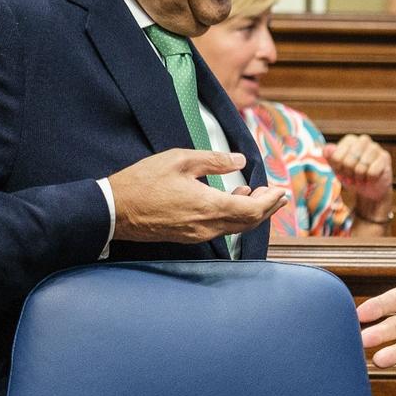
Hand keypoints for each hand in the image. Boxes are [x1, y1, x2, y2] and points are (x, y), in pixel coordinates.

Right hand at [107, 148, 286, 242]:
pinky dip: (233, 216)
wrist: (115, 210)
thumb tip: (238, 160)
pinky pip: (220, 228)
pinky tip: (231, 200)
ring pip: (235, 227)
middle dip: (267, 208)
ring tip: (258, 194)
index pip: (253, 209)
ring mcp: (197, 234)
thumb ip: (213, 160)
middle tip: (278, 194)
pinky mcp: (188, 236)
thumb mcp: (179, 160)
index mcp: (208, 206)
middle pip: (248, 222)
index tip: (281, 189)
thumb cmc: (142, 183)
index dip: (271, 200)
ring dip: (251, 212)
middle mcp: (207, 226)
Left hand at [327, 134, 392, 217]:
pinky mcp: (385, 157)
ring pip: (361, 167)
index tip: (341, 171)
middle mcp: (363, 140)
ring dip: (359, 178)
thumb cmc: (352, 176)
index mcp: (349, 140)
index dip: (338, 169)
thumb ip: (330, 158)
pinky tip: (371, 179)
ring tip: (361, 178)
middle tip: (351, 177)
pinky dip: (369, 180)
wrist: (370, 190)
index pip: (336, 156)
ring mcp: (375, 147)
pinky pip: (372, 172)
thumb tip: (327, 149)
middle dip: (349, 174)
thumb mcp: (337, 169)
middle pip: (348, 161)